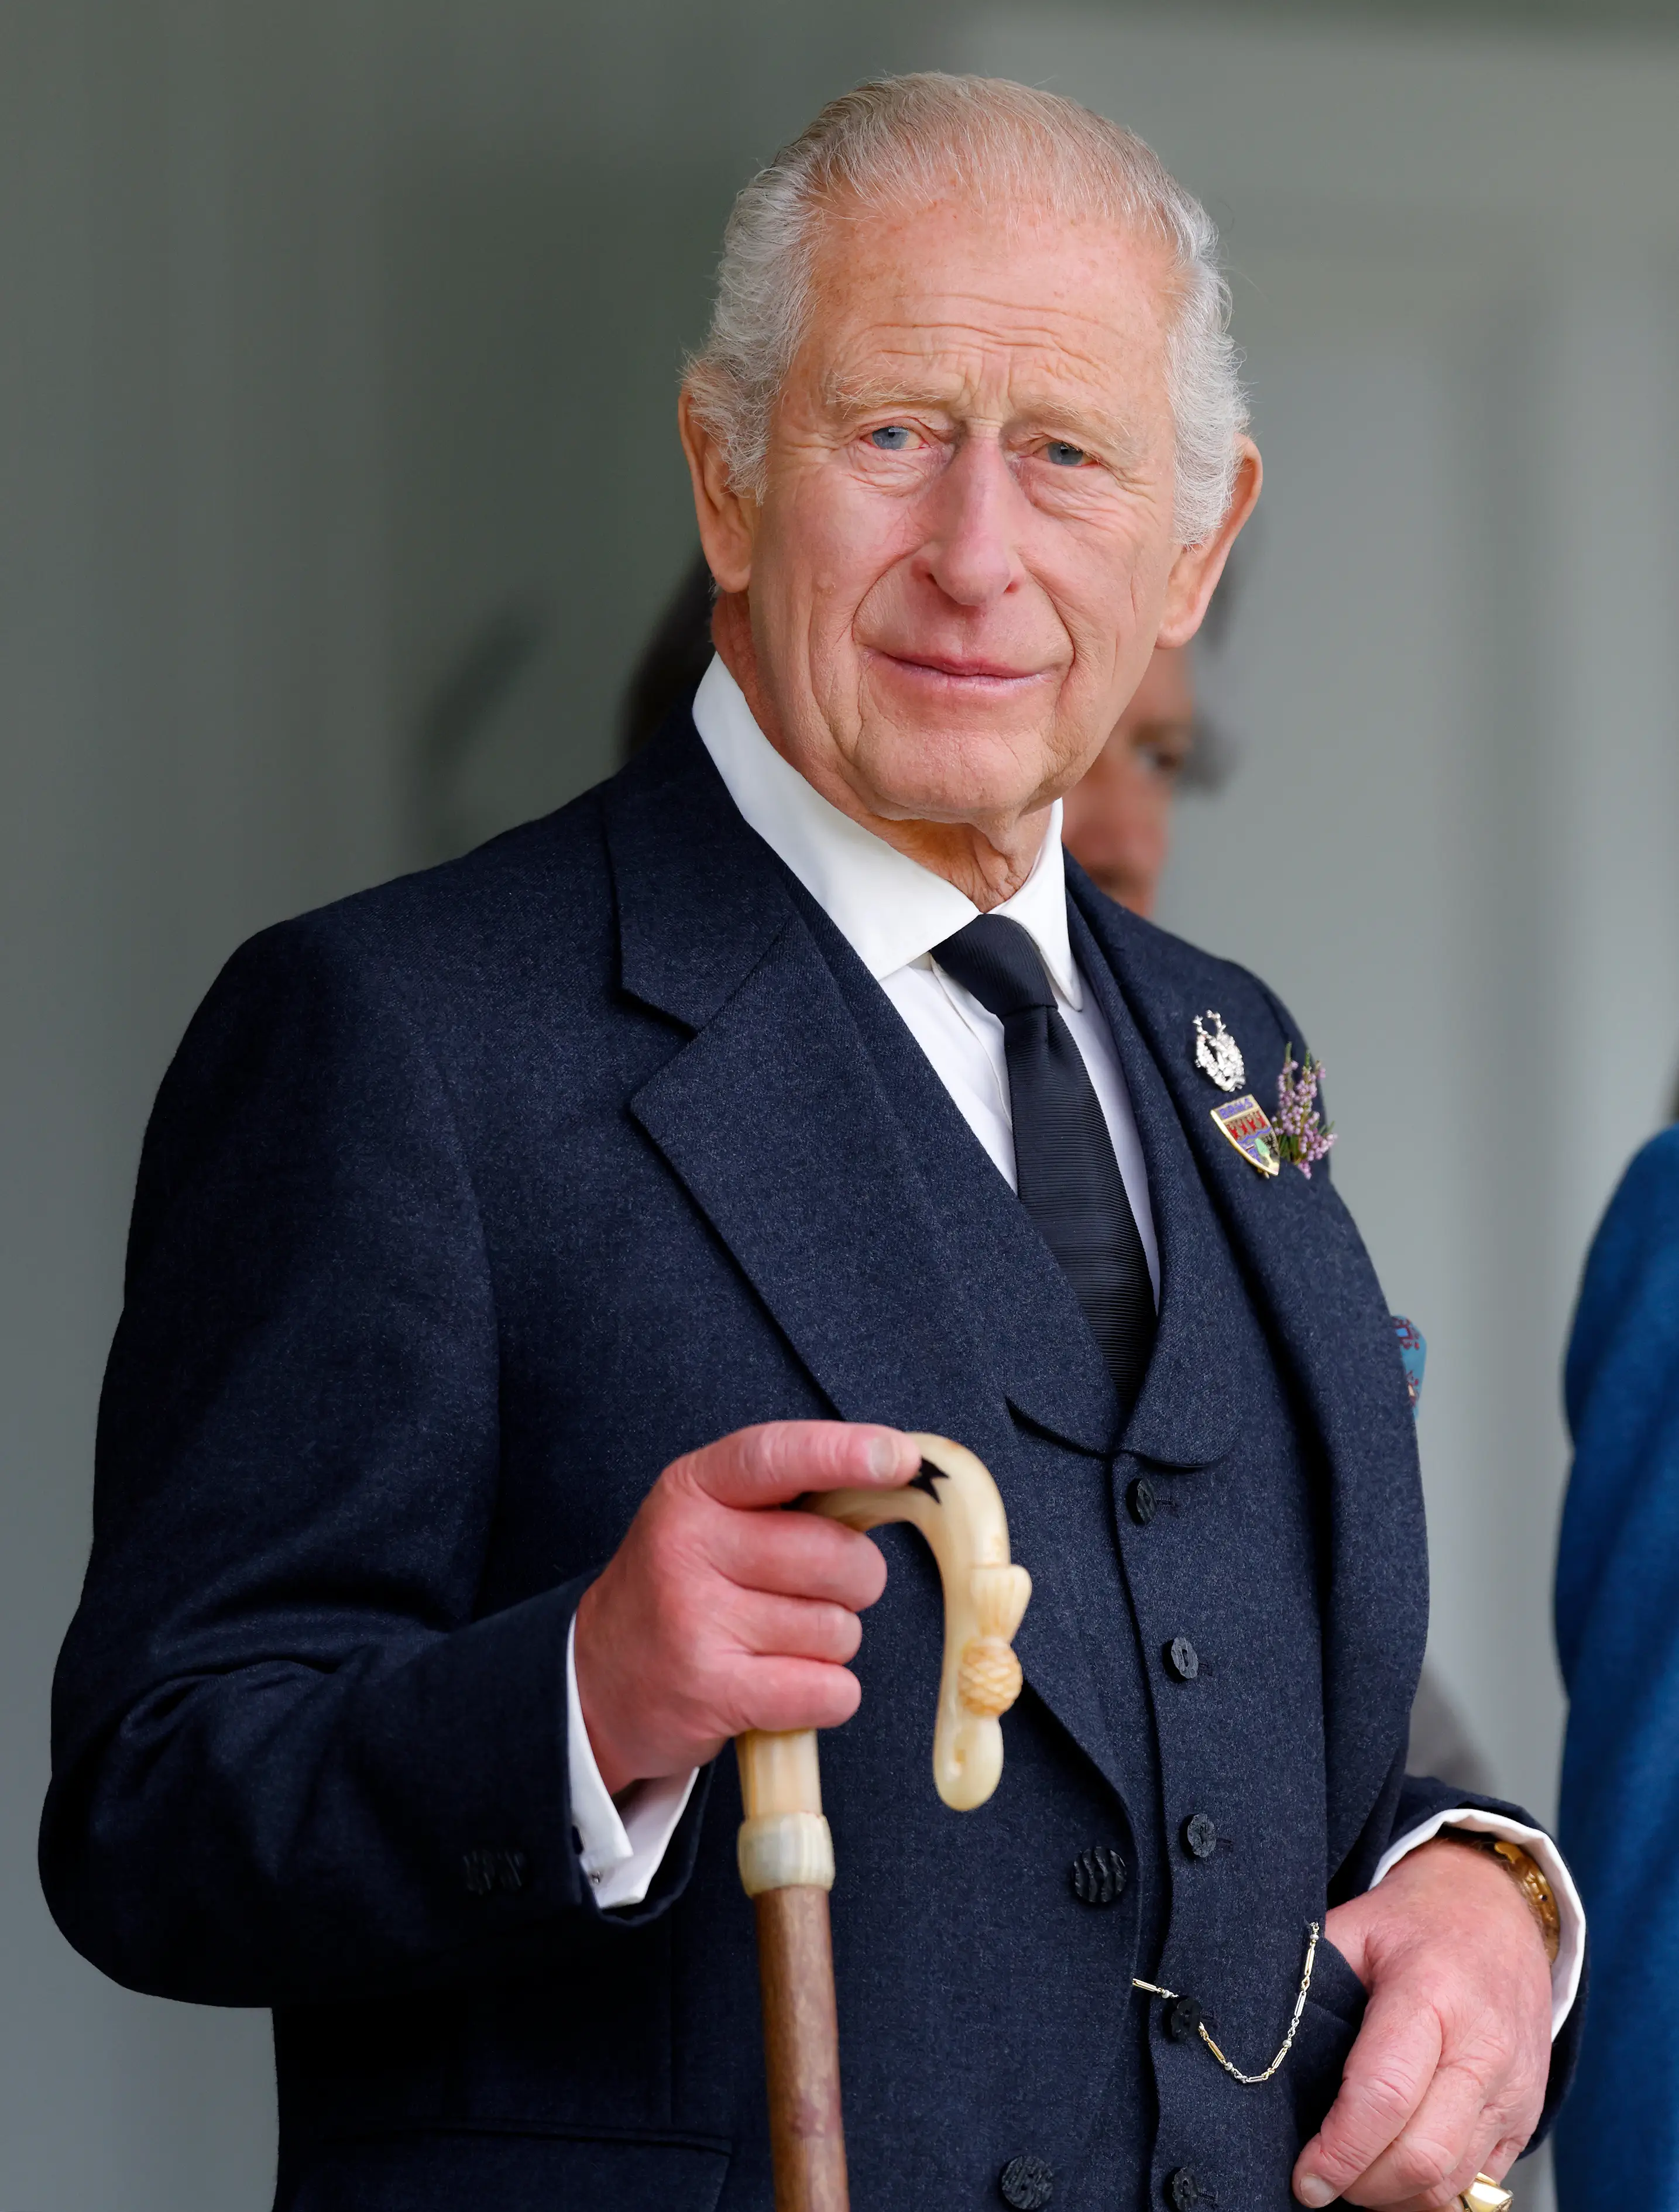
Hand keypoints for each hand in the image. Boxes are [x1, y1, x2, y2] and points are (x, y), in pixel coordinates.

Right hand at [573, 1421, 920, 1796]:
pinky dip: (827, 1694)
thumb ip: (790, 1497)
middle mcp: (688, 1546)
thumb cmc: (684, 1586)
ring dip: (830, 1642)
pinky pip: (828, 1690)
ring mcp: (696, 1620)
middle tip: (814, 1591)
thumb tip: (895, 1474)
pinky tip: (785, 1684)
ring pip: (839, 1629)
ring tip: (775, 1641)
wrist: (597, 1679)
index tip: (901, 1460)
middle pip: (836, 1556)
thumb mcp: (713, 1517)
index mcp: (694, 1488)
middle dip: (855, 1580)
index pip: (776, 1456)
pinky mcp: (712, 1691)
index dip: (844, 1453)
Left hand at [1293, 1839, 1551, 2207]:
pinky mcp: (1526, 2118)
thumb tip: (1257, 2043)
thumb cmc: (1418, 1921)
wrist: (1500, 1912)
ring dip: (1395, 2198)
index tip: (1303, 2175)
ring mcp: (1513, 2090)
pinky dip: (1431, 2196)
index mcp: (1432, 1993)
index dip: (1340, 2148)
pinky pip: (1480, 2186)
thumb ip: (1310, 1980)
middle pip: (1423, 2155)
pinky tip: (1395, 2176)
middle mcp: (1483, 2050)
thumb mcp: (1354, 1926)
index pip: (1385, 2093)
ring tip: (1353, 2178)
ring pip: (1453, 2183)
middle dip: (1361, 2185)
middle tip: (1320, 2180)